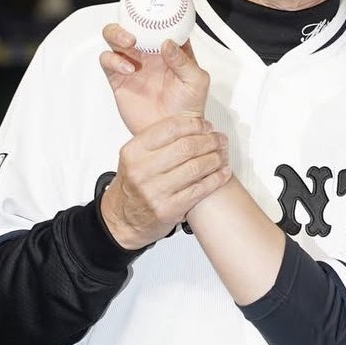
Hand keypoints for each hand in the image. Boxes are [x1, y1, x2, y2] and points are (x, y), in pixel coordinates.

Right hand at [100, 0, 206, 134]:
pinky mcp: (116, 76)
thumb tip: (166, 42)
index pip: (171, 14)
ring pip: (116, 33)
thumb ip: (183, 60)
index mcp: (172, 45)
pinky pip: (107, 59)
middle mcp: (149, 48)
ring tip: (130, 40)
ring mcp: (131, 60)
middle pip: (137, 14)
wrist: (171, 132)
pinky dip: (114, 59)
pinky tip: (129, 69)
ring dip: (119, 30)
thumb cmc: (189, 106)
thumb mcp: (195, 81)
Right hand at [100, 114, 230, 249]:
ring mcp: (155, 191)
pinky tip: (223, 172)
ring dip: (216, 159)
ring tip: (222, 155)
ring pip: (196, 167)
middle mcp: (142, 170)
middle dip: (209, 141)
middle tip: (219, 139)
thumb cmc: (132, 187)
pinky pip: (200, 189)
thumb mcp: (135, 158)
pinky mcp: (169, 209)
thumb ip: (158, 141)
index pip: (170, 128)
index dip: (194, 124)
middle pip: (187, 147)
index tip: (206, 126)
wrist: (122, 220)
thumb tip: (193, 126)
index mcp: (133, 152)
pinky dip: (216, 178)